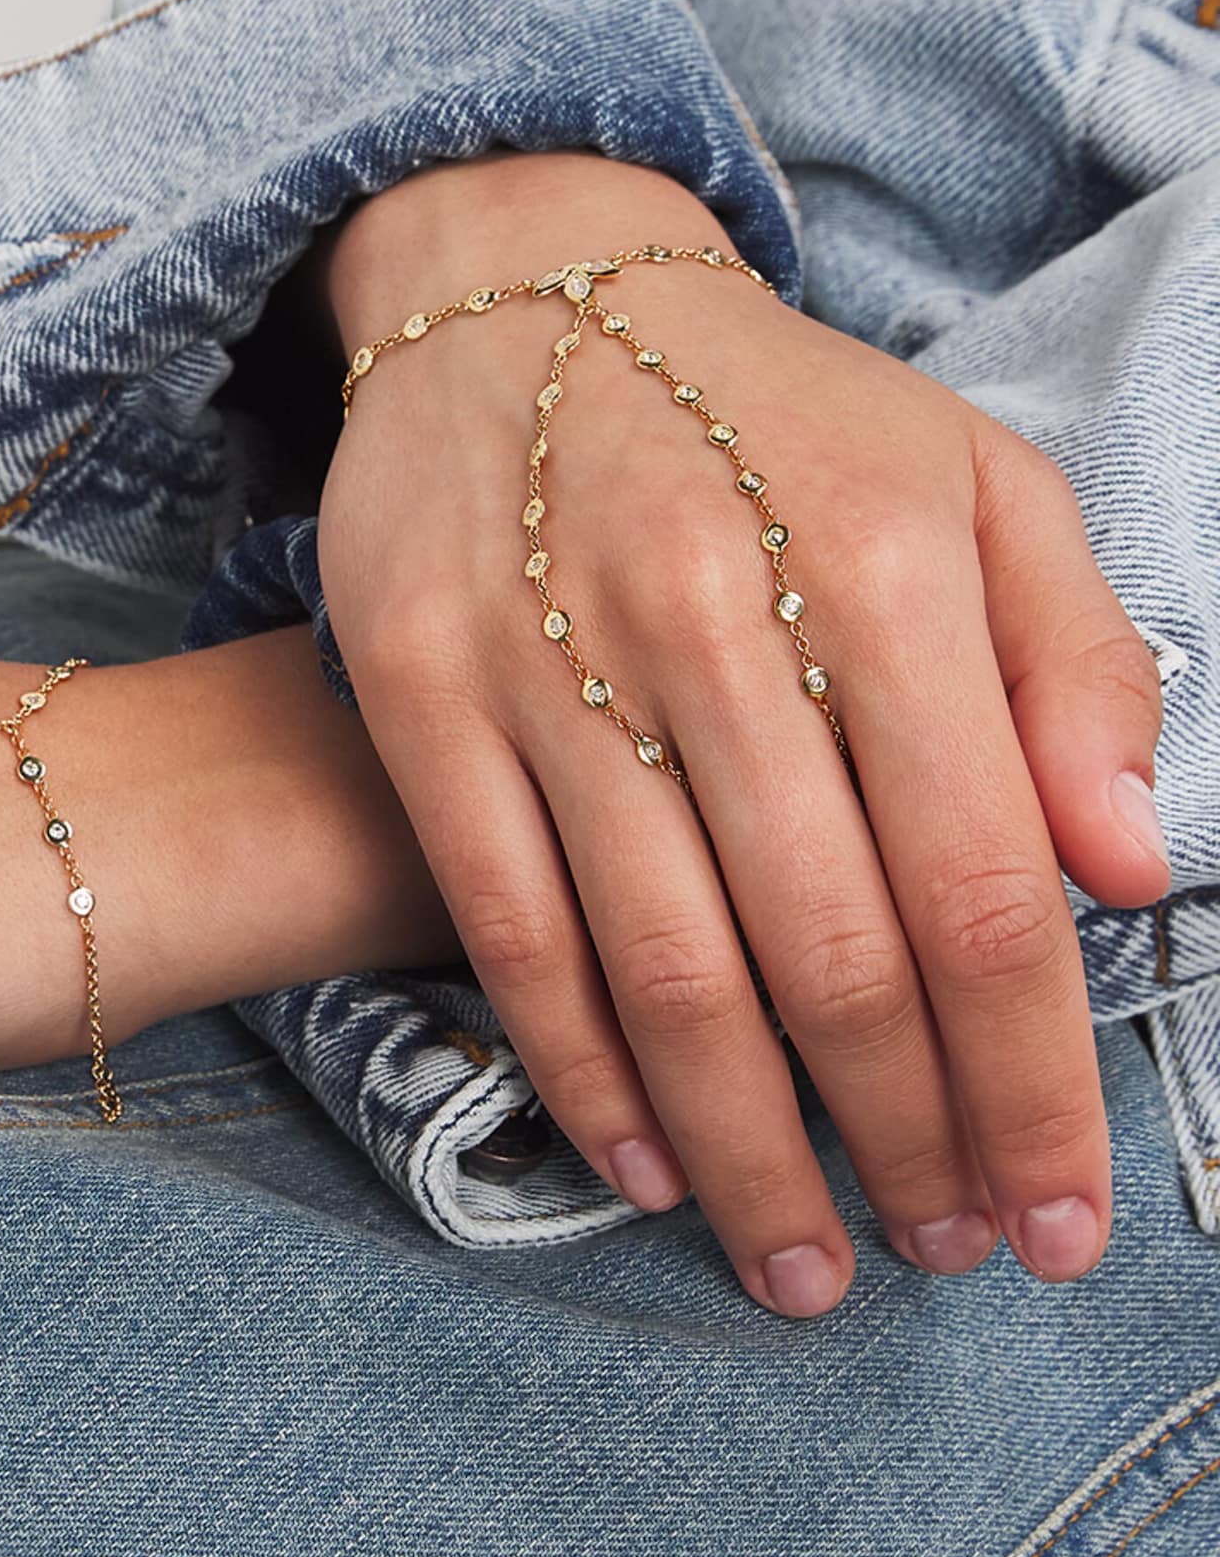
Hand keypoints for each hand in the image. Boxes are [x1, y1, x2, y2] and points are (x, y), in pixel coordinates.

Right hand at [313, 150, 1165, 1314]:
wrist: (525, 291)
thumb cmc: (778, 418)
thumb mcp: (977, 482)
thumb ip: (1078, 666)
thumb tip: (1135, 871)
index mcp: (885, 552)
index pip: (985, 881)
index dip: (1033, 1078)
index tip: (1056, 1215)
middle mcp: (713, 605)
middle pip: (831, 949)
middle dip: (905, 1139)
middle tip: (944, 1251)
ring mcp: (547, 648)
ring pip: (665, 966)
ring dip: (747, 1153)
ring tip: (807, 1266)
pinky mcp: (421, 683)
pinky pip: (509, 922)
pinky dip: (580, 1069)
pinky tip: (646, 1165)